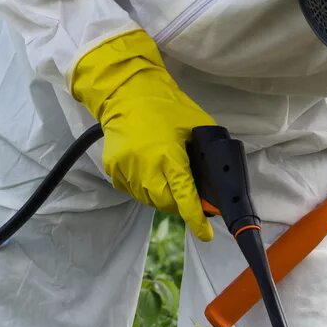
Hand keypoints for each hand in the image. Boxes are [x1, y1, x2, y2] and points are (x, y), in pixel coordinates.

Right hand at [72, 30, 215, 240]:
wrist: (126, 92)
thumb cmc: (165, 106)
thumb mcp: (195, 127)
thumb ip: (203, 155)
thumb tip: (213, 181)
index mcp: (168, 155)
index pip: (184, 196)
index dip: (195, 218)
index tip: (205, 234)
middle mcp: (144, 166)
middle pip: (165, 204)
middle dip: (179, 205)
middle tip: (188, 198)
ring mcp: (126, 169)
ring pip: (148, 199)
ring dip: (162, 196)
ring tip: (167, 178)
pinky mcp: (113, 169)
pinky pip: (132, 190)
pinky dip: (144, 188)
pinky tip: (149, 172)